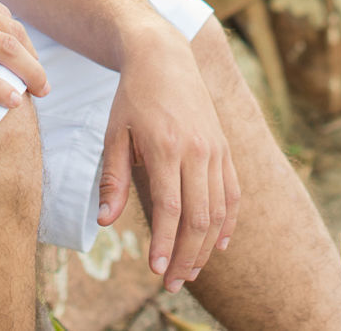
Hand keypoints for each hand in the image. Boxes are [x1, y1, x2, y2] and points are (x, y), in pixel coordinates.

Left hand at [99, 20, 238, 292]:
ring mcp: (216, 150)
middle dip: (186, 256)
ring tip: (190, 271)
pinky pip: (233, 194)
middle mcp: (198, 151)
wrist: (165, 56)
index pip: (170, 209)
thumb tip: (106, 222)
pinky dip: (228, 222)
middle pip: (199, 218)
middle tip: (172, 283)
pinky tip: (219, 244)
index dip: (165, 243)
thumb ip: (112, 178)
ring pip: (219, 211)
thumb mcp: (114, 132)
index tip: (157, 271)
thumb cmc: (132, 96)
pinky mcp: (225, 149)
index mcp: (166, 147)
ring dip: (206, 247)